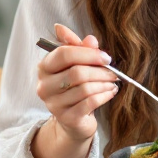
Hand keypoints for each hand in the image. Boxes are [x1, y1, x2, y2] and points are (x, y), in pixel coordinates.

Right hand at [35, 23, 118, 141]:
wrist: (73, 119)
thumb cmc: (75, 86)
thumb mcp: (77, 64)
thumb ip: (81, 49)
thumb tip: (90, 39)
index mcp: (44, 67)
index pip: (63, 54)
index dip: (88, 53)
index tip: (105, 57)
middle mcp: (44, 86)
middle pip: (76, 72)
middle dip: (100, 71)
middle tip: (113, 72)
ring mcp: (54, 104)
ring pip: (85, 88)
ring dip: (104, 84)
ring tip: (112, 82)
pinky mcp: (67, 118)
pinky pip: (90, 102)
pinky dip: (104, 95)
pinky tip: (110, 92)